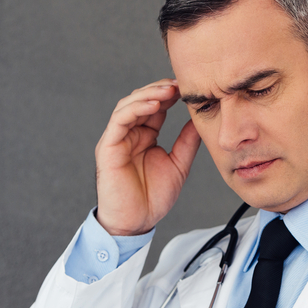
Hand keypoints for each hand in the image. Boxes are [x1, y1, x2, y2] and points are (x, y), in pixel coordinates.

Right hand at [94, 79, 201, 235]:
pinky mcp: (108, 146)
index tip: (189, 89)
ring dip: (149, 94)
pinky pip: (119, 120)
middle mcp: (129, 134)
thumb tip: (199, 121)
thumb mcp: (178, 165)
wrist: (135, 223)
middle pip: (141, 100)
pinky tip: (154, 105)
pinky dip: (135, 109)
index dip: (170, 96)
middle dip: (160, 90)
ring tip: (168, 91)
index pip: (156, 107)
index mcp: (144, 136)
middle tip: (180, 85)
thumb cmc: (153, 199)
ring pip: (129, 105)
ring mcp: (117, 139)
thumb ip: (186, 143)